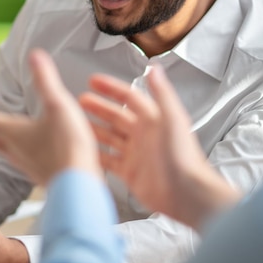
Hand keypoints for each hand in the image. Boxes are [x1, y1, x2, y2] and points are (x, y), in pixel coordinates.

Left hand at [0, 48, 101, 185]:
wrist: (80, 183)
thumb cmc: (69, 145)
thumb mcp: (58, 105)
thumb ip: (46, 80)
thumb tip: (35, 55)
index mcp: (16, 133)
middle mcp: (16, 150)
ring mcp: (27, 164)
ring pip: (2, 150)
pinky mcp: (39, 174)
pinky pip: (17, 161)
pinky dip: (9, 152)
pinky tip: (19, 155)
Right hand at [80, 64, 239, 229]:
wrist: (186, 193)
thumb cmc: (182, 156)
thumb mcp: (172, 118)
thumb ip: (162, 93)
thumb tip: (155, 69)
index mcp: (153, 119)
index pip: (129, 97)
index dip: (111, 88)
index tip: (94, 81)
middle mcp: (144, 135)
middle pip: (116, 116)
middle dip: (98, 107)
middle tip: (81, 101)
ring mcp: (136, 155)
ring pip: (110, 138)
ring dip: (94, 129)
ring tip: (76, 123)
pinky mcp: (130, 173)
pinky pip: (109, 161)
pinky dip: (96, 155)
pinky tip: (84, 151)